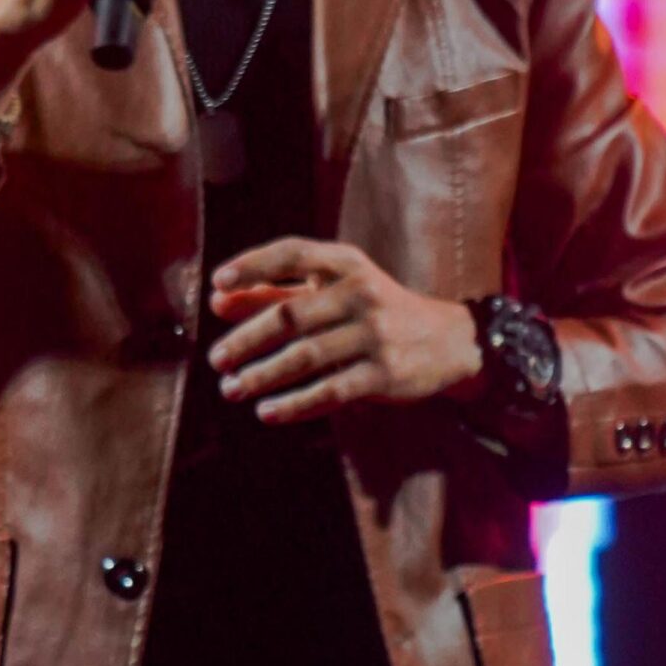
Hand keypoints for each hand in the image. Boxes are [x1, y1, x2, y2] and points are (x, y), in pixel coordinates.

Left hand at [207, 237, 482, 425]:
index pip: (293, 253)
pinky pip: (331, 391)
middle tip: (216, 360)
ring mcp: (375, 334)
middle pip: (291, 316)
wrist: (449, 341)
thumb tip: (217, 302)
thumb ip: (276, 292)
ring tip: (231, 389)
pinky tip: (267, 413)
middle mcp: (361, 293)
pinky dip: (295, 405)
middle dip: (246, 340)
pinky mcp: (385, 374)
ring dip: (262, 376)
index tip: (216, 283)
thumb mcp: (333, 291)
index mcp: (346, 264)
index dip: (252, 266)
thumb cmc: (373, 312)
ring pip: (306, 357)